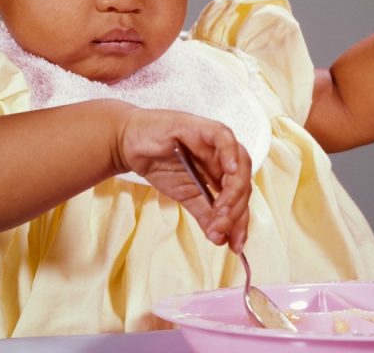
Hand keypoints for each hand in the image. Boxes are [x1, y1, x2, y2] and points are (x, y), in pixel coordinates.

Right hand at [116, 108, 251, 252]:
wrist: (130, 146)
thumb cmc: (158, 165)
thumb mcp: (185, 196)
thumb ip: (205, 214)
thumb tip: (221, 239)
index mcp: (223, 173)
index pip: (241, 199)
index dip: (241, 223)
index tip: (236, 245)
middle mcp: (224, 158)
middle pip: (244, 185)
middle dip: (236, 212)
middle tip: (221, 229)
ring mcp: (216, 142)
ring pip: (239, 165)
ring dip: (234, 190)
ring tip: (221, 210)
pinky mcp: (204, 128)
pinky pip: (224, 138)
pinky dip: (230, 154)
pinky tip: (229, 172)